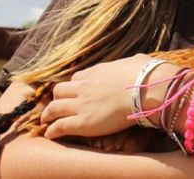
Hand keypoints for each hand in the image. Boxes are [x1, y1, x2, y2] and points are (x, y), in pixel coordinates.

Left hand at [41, 53, 175, 138]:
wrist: (146, 90)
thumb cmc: (147, 75)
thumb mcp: (138, 61)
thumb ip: (133, 62)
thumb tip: (139, 60)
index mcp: (97, 72)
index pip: (77, 77)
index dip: (74, 85)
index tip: (76, 91)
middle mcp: (85, 86)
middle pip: (60, 90)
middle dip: (57, 97)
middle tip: (57, 105)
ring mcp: (81, 104)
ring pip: (54, 107)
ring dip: (48, 114)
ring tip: (46, 120)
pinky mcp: (83, 122)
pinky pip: (60, 126)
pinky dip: (52, 130)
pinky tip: (50, 134)